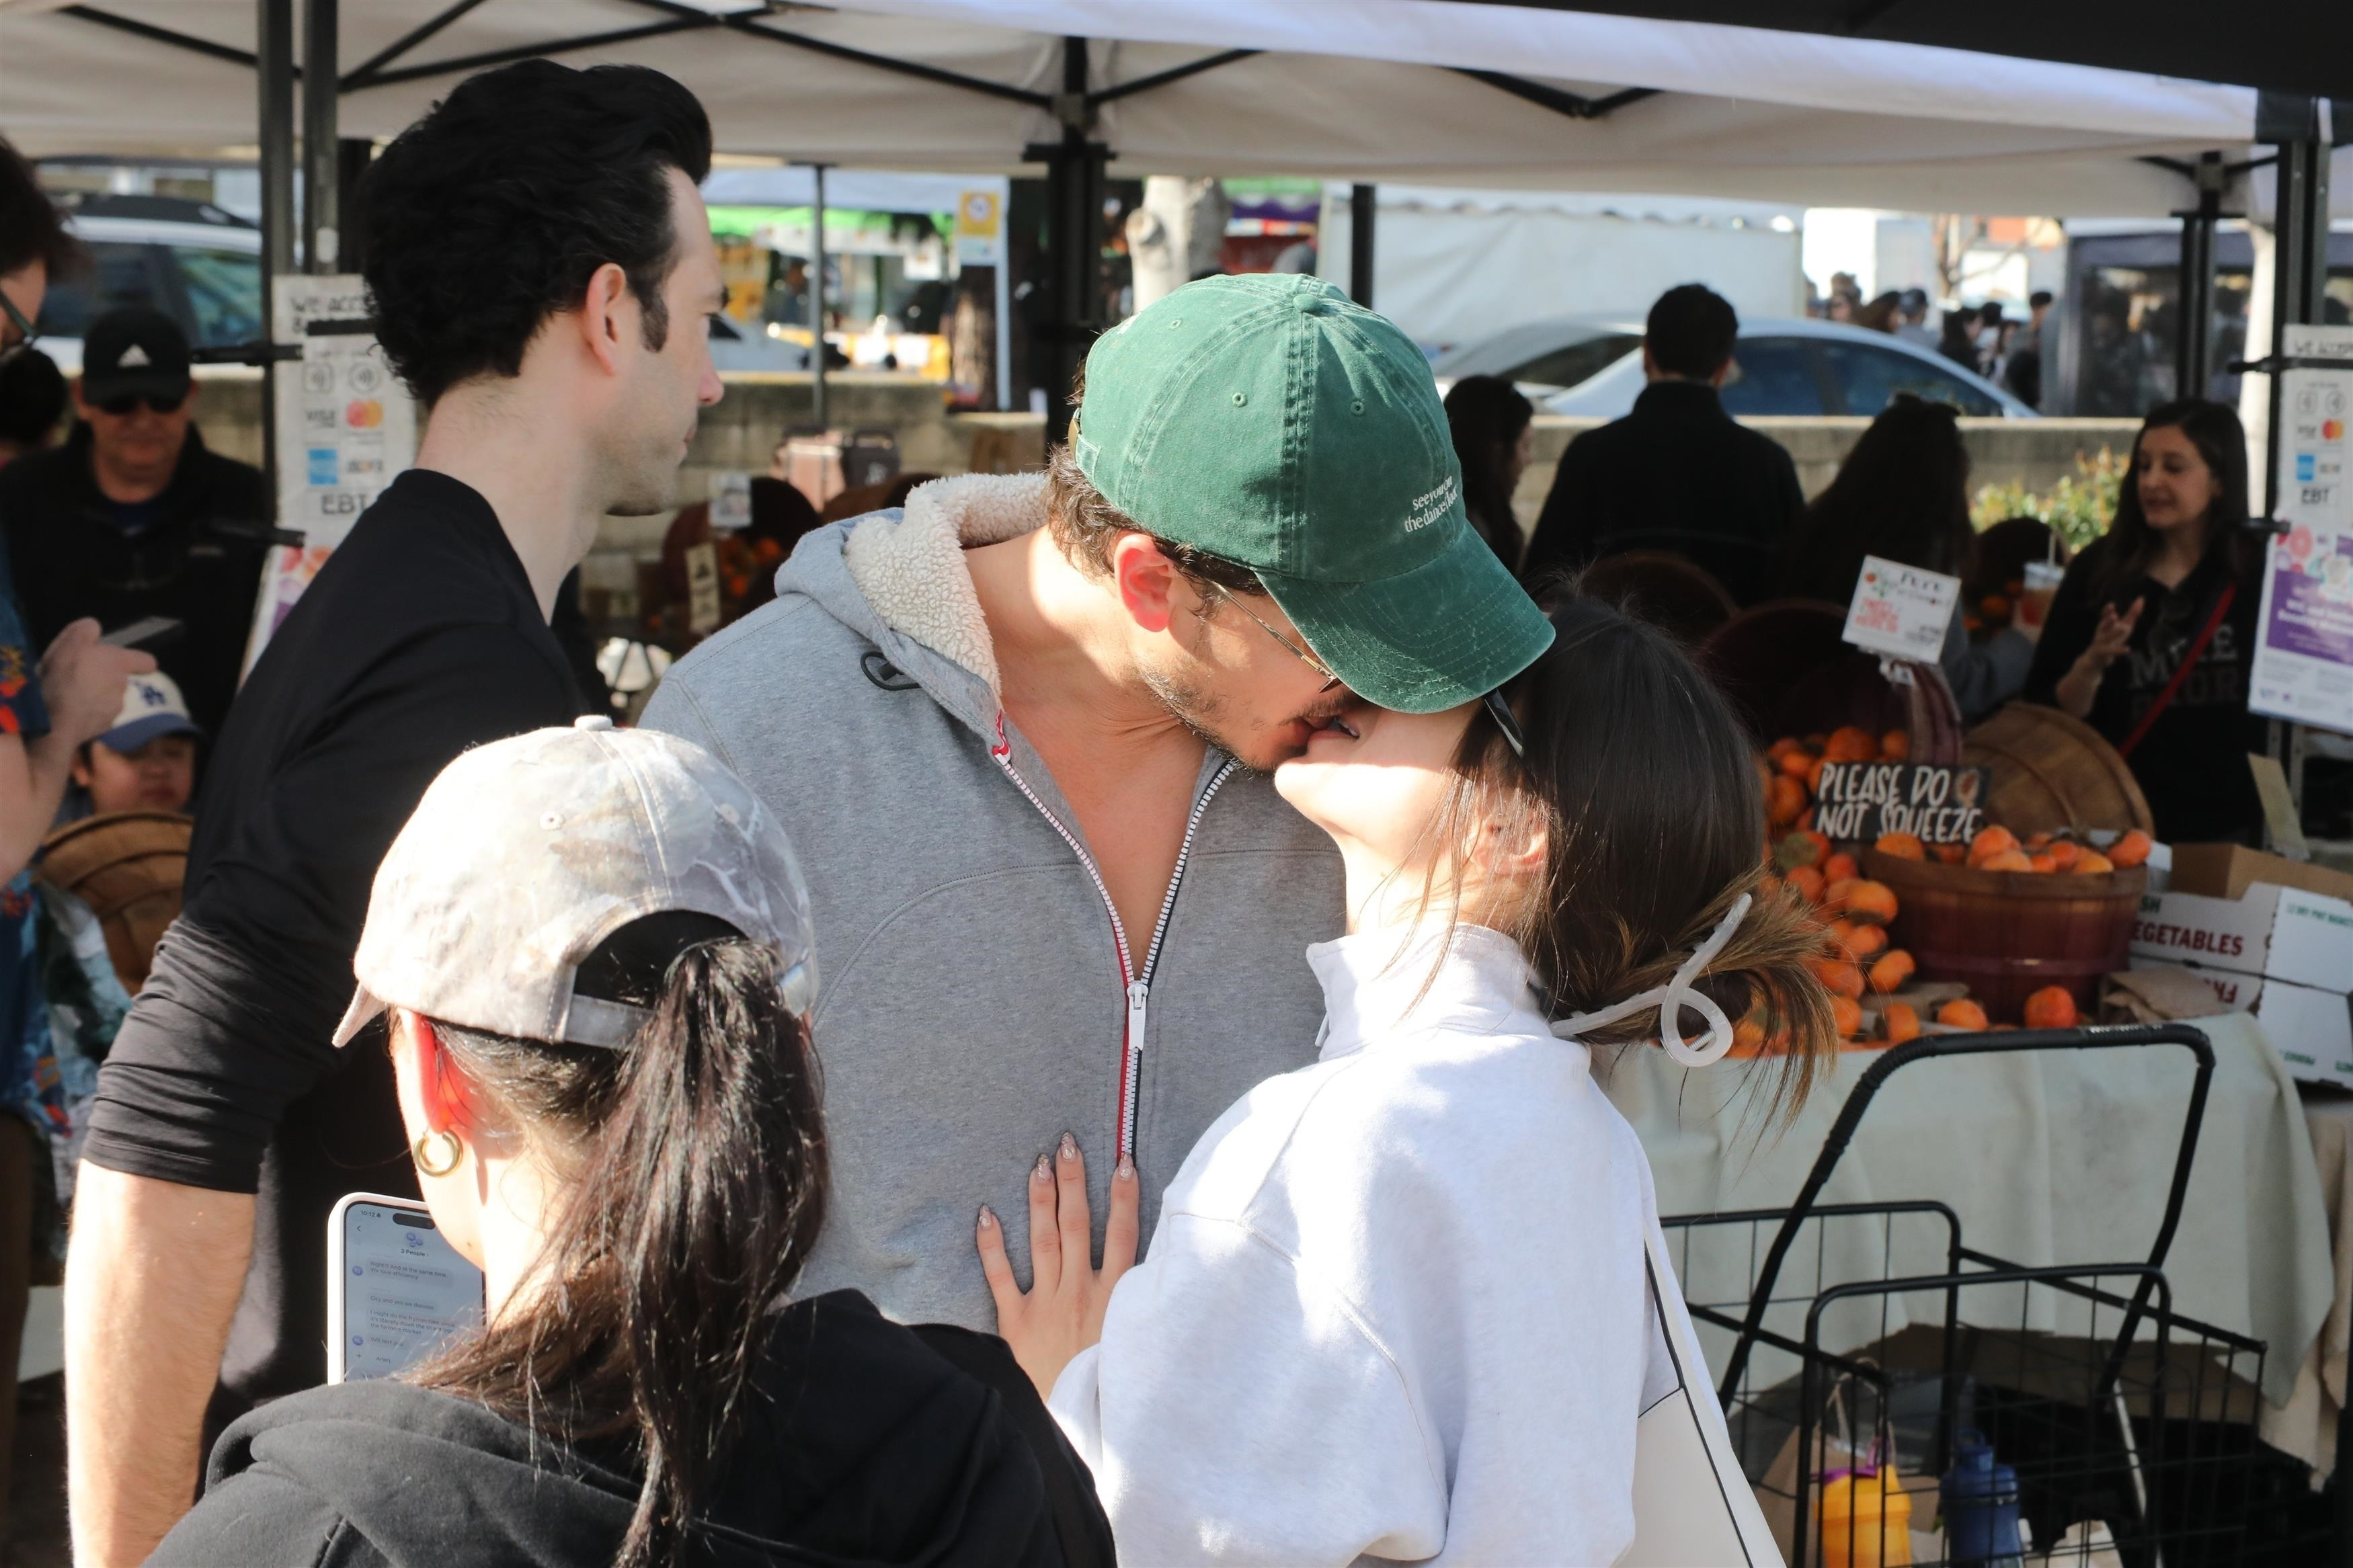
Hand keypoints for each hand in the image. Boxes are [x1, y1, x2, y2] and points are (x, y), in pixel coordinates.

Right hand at [38, 619, 153, 746]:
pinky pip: (98, 715)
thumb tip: (94, 627)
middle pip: (119, 678)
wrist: (56, 720)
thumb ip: (86, 631)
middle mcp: (124, 686)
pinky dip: (88, 712)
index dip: (139, 661)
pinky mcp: (104, 726)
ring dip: (95, 695)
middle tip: (79, 675)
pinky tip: (70, 710)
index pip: (145, 661)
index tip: (129, 662)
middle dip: (104, 676)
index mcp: (119, 664)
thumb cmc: (65, 676)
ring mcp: (115, 709)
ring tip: (70, 694)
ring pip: (108, 697)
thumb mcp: (71, 643)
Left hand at [977, 1133, 1137, 1396]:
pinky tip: (985, 1213)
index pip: (1122, 1234)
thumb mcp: (1136, 1343)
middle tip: (1067, 1144)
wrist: (1075, 1426)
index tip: (1123, 1161)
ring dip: (1041, 1199)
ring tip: (1038, 1163)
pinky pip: (1001, 1277)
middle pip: (1078, 1225)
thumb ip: (1140, 1305)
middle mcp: (1081, 1293)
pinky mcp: (1016, 1323)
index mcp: (1115, 1298)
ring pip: (1044, 1240)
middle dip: (1074, 1182)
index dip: (1124, 1196)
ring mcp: (1047, 1305)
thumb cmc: (1109, 1386)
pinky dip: (992, 1245)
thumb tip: (1156, 1274)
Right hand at [2076, 597, 2142, 676]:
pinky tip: (2128, 649)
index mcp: (2104, 625)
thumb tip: (2141, 598)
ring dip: (2113, 633)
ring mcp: (2100, 643)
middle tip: (2114, 616)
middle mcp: (2101, 633)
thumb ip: (2132, 613)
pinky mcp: (2103, 653)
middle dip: (2108, 621)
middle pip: (2103, 625)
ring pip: (2106, 638)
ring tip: (2124, 629)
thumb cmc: (2112, 640)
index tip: (2112, 605)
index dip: (2107, 611)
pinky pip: (2111, 651)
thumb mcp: (2123, 626)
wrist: (2095, 660)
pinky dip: (2119, 650)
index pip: (2104, 616)